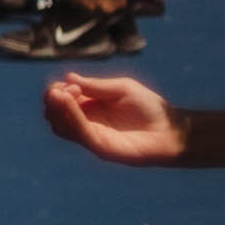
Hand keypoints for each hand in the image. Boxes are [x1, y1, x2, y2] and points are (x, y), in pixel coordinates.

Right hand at [44, 73, 189, 164]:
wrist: (171, 129)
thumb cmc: (150, 108)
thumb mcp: (121, 88)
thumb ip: (96, 86)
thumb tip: (68, 78)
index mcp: (89, 107)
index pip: (61, 101)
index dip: (59, 91)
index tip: (70, 84)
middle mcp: (86, 122)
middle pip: (54, 114)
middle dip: (53, 99)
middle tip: (63, 90)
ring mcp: (91, 136)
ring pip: (60, 125)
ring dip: (56, 109)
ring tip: (61, 94)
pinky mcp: (99, 146)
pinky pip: (78, 132)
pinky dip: (70, 117)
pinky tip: (69, 102)